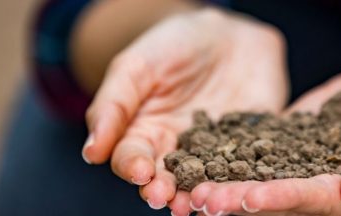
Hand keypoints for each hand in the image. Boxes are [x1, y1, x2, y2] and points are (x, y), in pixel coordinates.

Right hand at [80, 7, 287, 215]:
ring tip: (200, 202)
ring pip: (206, 181)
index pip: (132, 159)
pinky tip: (242, 185)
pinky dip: (244, 177)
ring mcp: (215, 151)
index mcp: (144, 134)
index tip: (139, 171)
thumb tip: (91, 153)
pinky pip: (247, 165)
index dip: (133, 167)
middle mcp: (178, 150)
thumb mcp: (136, 66)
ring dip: (202, 194)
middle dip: (164, 190)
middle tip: (165, 198)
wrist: (224, 33)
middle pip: (168, 179)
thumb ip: (113, 106)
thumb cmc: (171, 46)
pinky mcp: (249, 145)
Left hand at [188, 71, 340, 215]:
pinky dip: (228, 158)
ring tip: (191, 185)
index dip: (280, 200)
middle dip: (239, 201)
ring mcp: (301, 172)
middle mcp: (321, 192)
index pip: (312, 201)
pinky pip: (256, 156)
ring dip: (226, 185)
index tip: (248, 197)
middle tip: (203, 198)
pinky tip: (199, 156)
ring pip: (259, 181)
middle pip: (277, 200)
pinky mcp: (286, 150)